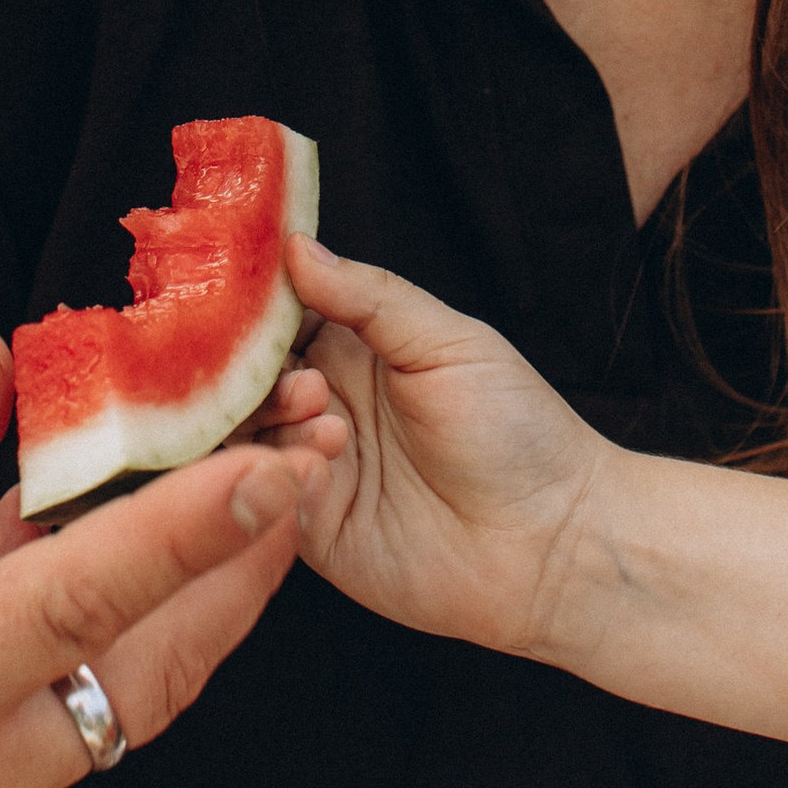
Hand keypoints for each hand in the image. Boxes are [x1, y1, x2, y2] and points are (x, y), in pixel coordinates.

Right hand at [0, 329, 324, 787]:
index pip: (81, 600)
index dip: (188, 530)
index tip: (273, 469)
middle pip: (150, 676)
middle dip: (240, 572)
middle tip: (301, 469)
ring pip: (119, 717)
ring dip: (179, 616)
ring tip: (233, 509)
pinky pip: (62, 748)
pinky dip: (94, 666)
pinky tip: (88, 584)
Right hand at [253, 237, 620, 664]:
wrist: (555, 540)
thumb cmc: (518, 431)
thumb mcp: (448, 342)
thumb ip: (370, 297)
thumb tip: (297, 247)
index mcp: (355, 353)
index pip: (278, 318)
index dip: (253, 306)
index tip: (232, 293)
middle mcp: (325, 406)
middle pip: (249, 376)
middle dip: (257, 370)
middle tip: (305, 379)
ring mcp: (315, 468)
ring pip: (245, 434)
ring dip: (272, 419)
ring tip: (325, 418)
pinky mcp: (312, 529)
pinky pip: (263, 494)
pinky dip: (279, 472)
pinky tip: (327, 463)